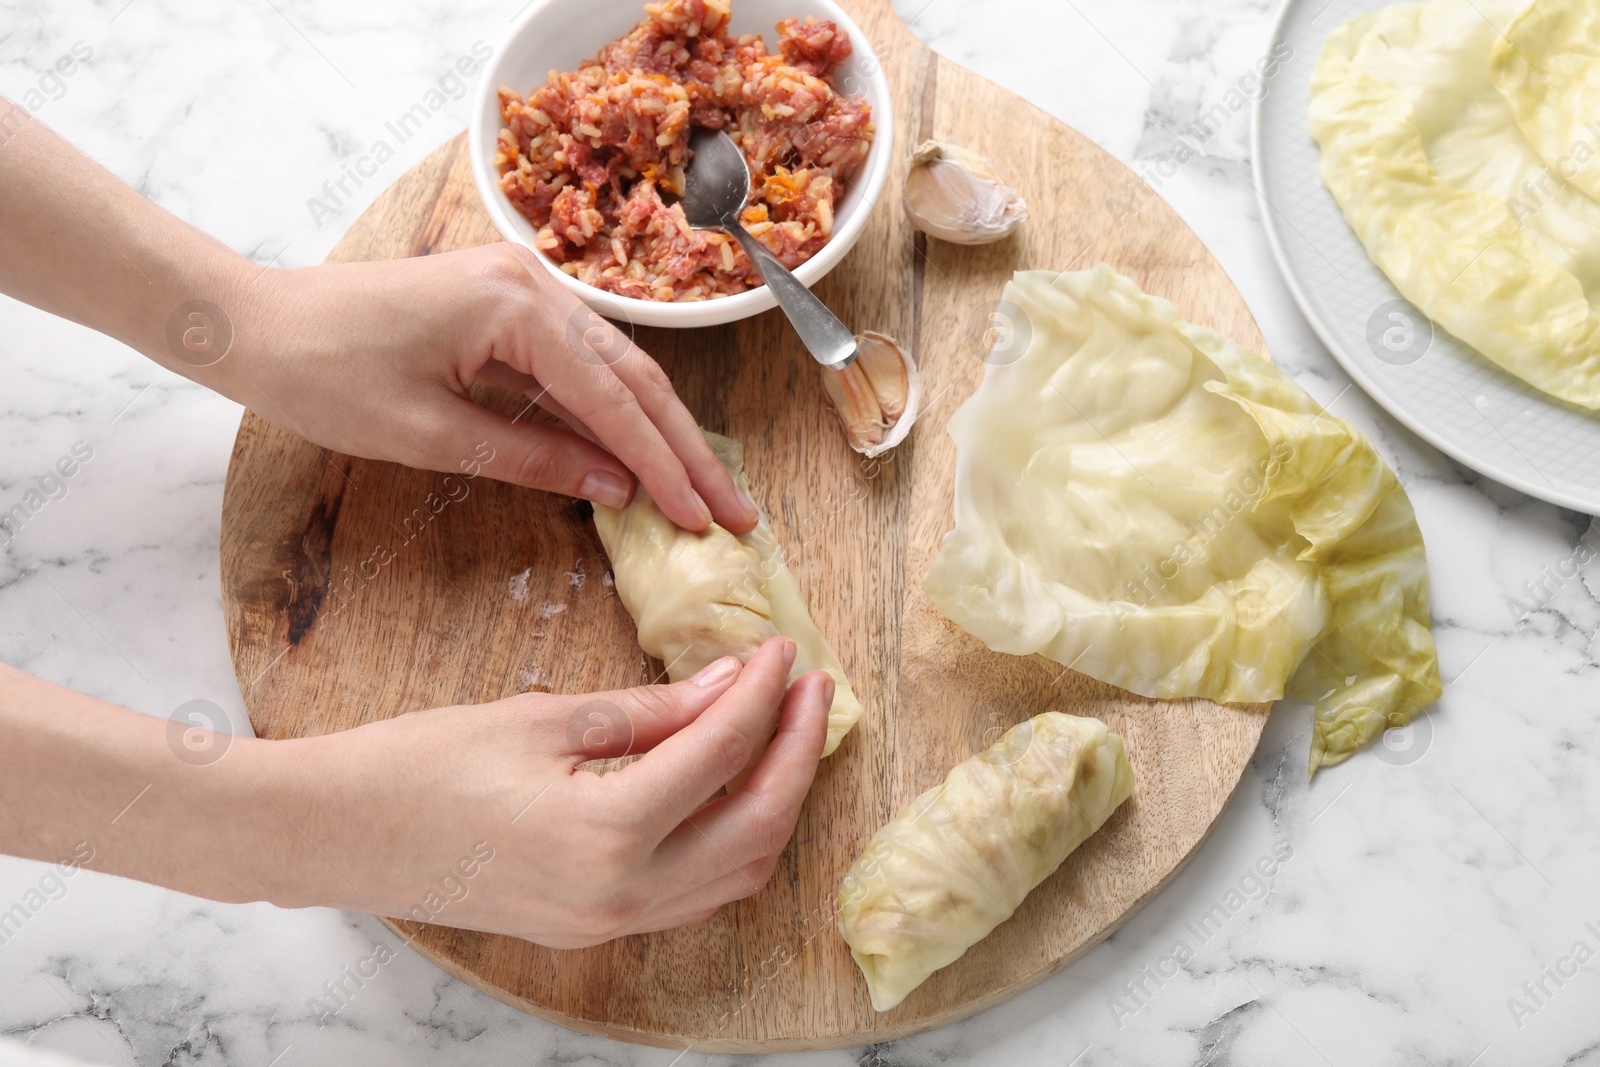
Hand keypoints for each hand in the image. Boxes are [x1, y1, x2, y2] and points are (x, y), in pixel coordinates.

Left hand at [220, 244, 757, 533]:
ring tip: (707, 491)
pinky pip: (577, 366)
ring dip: (660, 434)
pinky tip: (643, 456)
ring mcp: (523, 288)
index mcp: (515, 305)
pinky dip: (612, 415)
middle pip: (634, 379)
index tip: (704, 520)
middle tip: (736, 512)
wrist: (254, 323)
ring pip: (615, 371)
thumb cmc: (324, 377)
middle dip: (686, 451)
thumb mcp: (429, 436)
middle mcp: (533, 283)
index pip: (613, 399)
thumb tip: (617, 491)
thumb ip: (532, 460)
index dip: (663, 467)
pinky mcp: (507, 305)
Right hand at [264, 637, 830, 945]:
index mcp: (606, 834)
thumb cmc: (419, 764)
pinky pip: (695, 893)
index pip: (722, 754)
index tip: (781, 650)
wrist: (334, 835)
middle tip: (812, 689)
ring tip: (786, 733)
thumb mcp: (542, 719)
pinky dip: (731, 840)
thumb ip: (650, 711)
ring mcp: (609, 924)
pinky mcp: (593, 930)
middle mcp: (620, 896)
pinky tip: (732, 788)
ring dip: (774, 801)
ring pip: (737, 873)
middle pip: (757, 828)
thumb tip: (731, 683)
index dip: (763, 694)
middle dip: (798, 753)